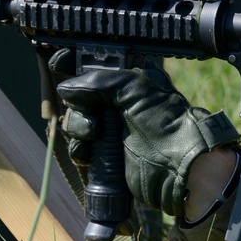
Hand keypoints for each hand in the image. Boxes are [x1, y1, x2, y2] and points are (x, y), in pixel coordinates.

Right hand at [52, 53, 240, 218]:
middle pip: (79, 102)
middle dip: (80, 113)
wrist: (178, 166)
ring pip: (77, 125)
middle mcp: (118, 104)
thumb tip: (67, 88)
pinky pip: (81, 149)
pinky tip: (89, 156)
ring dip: (78, 133)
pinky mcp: (108, 155)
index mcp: (127, 84)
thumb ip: (100, 81)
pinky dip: (81, 152)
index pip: (92, 74)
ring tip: (94, 140)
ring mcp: (112, 130)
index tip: (63, 76)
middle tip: (95, 125)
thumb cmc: (165, 123)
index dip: (77, 77)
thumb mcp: (135, 89)